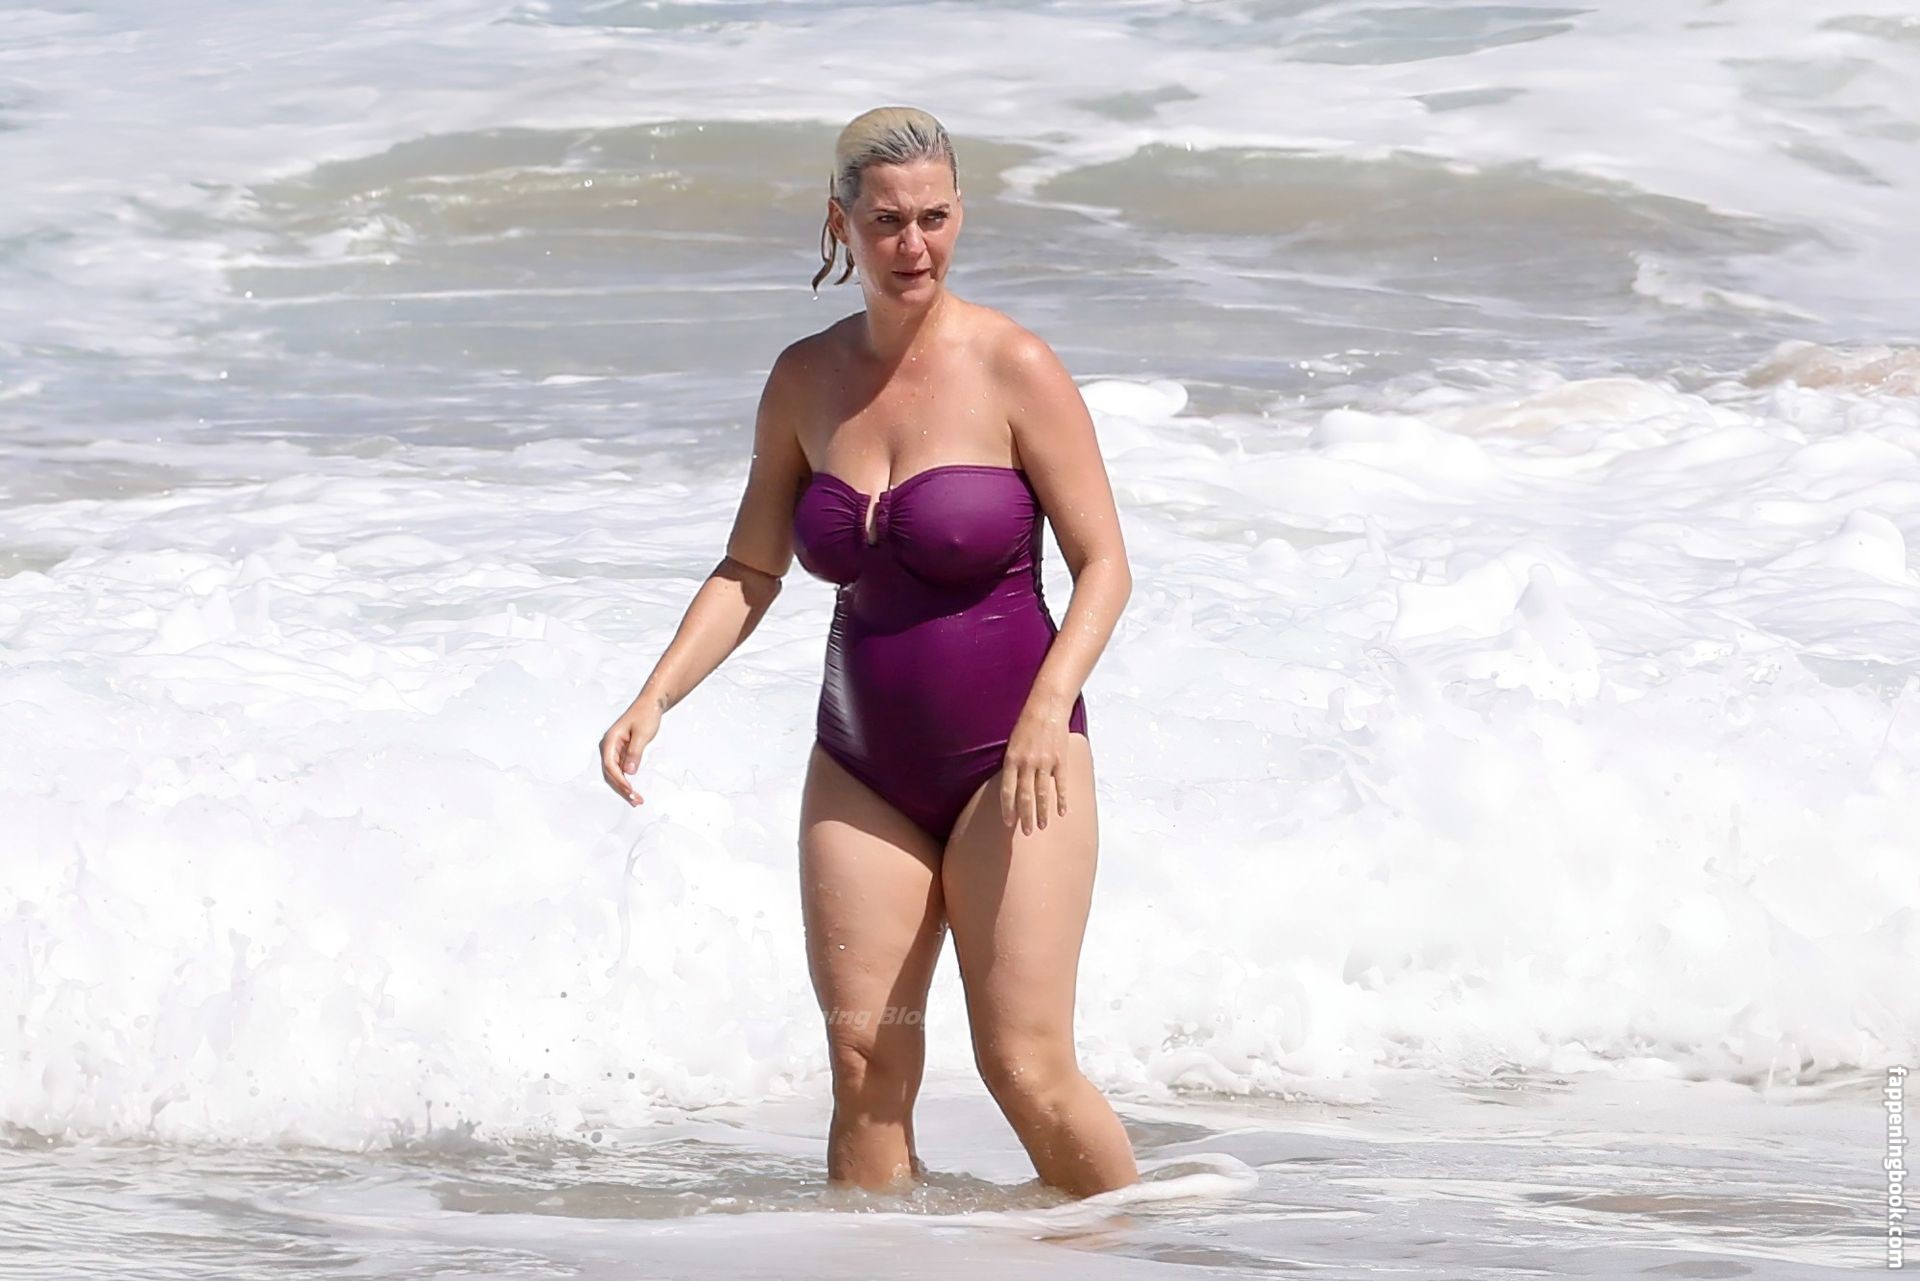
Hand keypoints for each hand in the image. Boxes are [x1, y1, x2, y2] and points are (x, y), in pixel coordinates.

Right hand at [598, 696, 661, 805]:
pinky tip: (633, 791)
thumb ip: (635, 753)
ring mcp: (613, 750)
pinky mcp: (621, 753)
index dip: (619, 780)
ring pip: (614, 774)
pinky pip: (620, 771)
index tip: (630, 790)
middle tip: (635, 800)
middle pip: (609, 773)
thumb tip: (629, 772)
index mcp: (610, 740)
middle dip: (621, 788)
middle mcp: (608, 746)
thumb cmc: (645, 715)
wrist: (650, 705)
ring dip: (623, 788)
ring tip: (635, 800)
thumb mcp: (642, 734)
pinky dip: (626, 781)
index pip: (609, 765)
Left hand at [1000, 701, 1072, 835]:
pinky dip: (1061, 799)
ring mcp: (1044, 762)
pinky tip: (1062, 812)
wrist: (1047, 707)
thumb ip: (1012, 765)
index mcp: (1012, 759)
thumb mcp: (1012, 743)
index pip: (1007, 791)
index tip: (1009, 823)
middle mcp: (1027, 763)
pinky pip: (1060, 784)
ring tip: (1041, 826)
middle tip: (1027, 832)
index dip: (1008, 809)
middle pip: (1025, 796)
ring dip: (1042, 813)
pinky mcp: (1060, 760)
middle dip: (1025, 817)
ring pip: (1042, 794)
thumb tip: (1012, 786)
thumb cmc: (1027, 724)